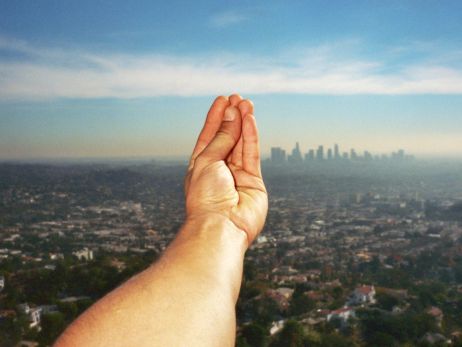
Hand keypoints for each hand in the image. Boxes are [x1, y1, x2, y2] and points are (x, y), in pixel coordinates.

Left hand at [185, 94, 267, 244]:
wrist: (220, 226)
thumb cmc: (206, 195)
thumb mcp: (208, 160)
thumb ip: (223, 138)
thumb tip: (232, 114)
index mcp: (201, 166)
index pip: (209, 136)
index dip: (215, 118)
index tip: (222, 99)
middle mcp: (220, 170)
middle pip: (226, 138)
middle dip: (231, 118)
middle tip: (237, 97)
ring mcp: (237, 176)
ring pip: (241, 144)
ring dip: (243, 123)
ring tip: (246, 103)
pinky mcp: (254, 182)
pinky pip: (252, 154)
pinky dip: (251, 136)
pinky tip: (250, 119)